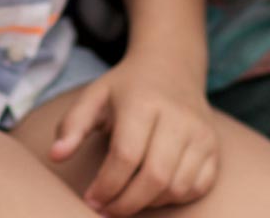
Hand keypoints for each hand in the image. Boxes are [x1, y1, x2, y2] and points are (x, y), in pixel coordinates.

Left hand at [49, 51, 220, 214]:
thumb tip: (56, 155)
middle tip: (106, 209)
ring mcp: (201, 133)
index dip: (106, 186)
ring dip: (148, 203)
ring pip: (177, 187)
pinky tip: (153, 192)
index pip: (126, 156)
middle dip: (126, 203)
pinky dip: (173, 199)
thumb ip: (72, 125)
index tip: (90, 199)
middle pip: (154, 177)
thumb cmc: (127, 87)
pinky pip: (197, 188)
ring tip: (127, 199)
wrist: (172, 66)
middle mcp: (178, 117)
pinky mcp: (214, 147)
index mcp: (144, 102)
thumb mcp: (94, 96)